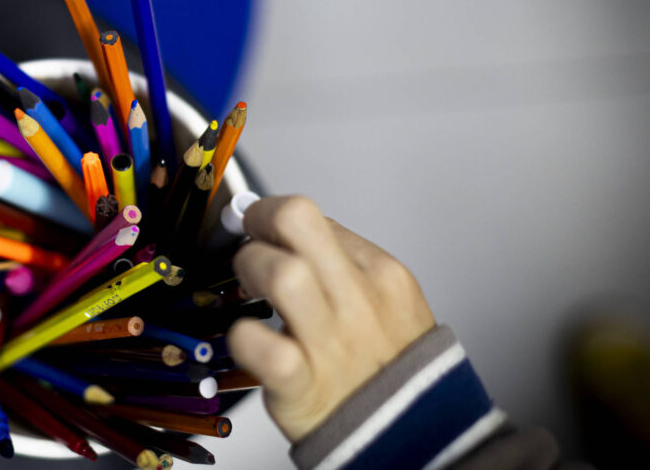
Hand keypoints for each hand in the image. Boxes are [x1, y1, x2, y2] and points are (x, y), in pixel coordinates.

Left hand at [226, 195, 435, 441]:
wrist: (406, 433)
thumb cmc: (382, 362)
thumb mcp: (383, 300)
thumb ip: (341, 262)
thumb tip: (282, 225)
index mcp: (382, 274)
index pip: (312, 216)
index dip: (273, 219)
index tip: (261, 233)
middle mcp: (359, 301)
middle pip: (297, 220)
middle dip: (258, 222)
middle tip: (250, 243)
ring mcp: (332, 343)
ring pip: (282, 274)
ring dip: (250, 270)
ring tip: (250, 289)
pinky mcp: (303, 385)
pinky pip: (261, 346)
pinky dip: (243, 337)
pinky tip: (248, 338)